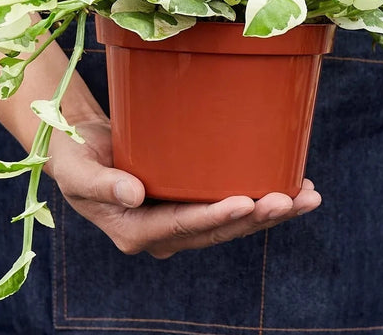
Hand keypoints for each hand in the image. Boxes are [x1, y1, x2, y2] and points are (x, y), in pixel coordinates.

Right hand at [47, 114, 321, 258]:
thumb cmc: (75, 158)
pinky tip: (291, 189)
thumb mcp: (77, 171)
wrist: (82, 149)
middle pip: (217, 229)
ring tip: (307, 197)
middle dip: (256, 216)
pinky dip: (260, 199)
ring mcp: (180, 220)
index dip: (216, 216)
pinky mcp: (190, 201)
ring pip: (231, 223)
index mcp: (136, 232)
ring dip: (270, 212)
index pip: (183, 226)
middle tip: (291, 199)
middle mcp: (163, 233)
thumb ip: (102, 183)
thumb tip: (135, 194)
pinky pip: (229, 206)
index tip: (248, 200)